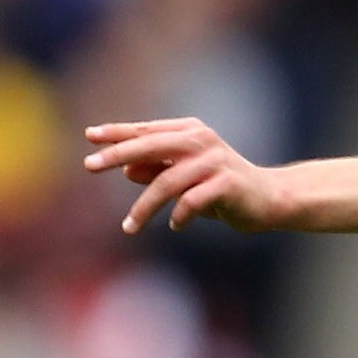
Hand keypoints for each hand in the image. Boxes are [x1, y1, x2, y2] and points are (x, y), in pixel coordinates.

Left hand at [83, 118, 283, 234]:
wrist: (269, 198)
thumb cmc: (220, 187)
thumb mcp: (184, 178)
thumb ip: (157, 170)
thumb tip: (125, 169)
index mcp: (189, 132)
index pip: (146, 131)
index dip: (117, 133)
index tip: (90, 136)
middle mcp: (201, 140)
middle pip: (151, 145)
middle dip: (117, 154)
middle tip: (89, 164)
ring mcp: (215, 161)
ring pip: (167, 181)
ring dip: (144, 207)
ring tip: (129, 227)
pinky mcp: (228, 183)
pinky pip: (192, 201)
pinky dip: (179, 215)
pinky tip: (175, 225)